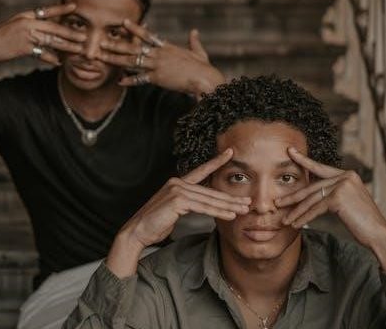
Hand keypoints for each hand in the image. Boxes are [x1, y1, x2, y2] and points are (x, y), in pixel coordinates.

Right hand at [0, 3, 85, 65]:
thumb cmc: (3, 38)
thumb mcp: (18, 27)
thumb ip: (34, 29)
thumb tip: (50, 34)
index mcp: (27, 16)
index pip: (47, 11)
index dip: (62, 9)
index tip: (75, 6)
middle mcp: (28, 23)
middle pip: (54, 28)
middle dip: (71, 32)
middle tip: (84, 36)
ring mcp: (26, 35)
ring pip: (52, 41)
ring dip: (67, 46)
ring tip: (79, 49)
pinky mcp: (23, 48)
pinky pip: (42, 53)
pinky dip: (51, 58)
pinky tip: (59, 62)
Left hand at [98, 19, 224, 96]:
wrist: (204, 78)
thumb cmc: (203, 68)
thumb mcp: (199, 52)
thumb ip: (194, 42)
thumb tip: (195, 31)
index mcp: (168, 47)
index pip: (148, 36)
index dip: (135, 28)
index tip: (123, 22)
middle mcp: (159, 54)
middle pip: (134, 47)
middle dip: (117, 44)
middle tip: (102, 42)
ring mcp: (157, 65)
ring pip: (132, 60)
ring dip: (116, 58)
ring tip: (102, 56)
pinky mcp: (158, 78)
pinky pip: (140, 78)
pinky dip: (130, 80)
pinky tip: (119, 81)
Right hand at [121, 148, 250, 250]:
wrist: (138, 231)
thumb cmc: (155, 223)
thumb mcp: (175, 210)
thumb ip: (189, 204)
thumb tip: (205, 206)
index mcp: (177, 183)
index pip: (201, 171)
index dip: (216, 161)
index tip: (230, 152)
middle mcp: (177, 183)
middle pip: (210, 191)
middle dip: (230, 197)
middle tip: (247, 201)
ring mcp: (177, 190)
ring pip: (209, 199)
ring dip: (228, 205)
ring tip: (243, 209)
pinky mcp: (177, 200)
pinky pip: (203, 207)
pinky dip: (218, 211)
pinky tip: (230, 215)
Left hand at [276, 147, 385, 275]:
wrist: (379, 234)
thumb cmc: (362, 221)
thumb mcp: (347, 201)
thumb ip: (332, 192)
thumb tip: (312, 192)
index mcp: (347, 174)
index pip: (320, 168)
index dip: (303, 160)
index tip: (290, 151)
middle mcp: (345, 176)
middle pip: (312, 187)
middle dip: (293, 197)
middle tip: (277, 202)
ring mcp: (342, 185)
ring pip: (312, 199)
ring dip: (296, 211)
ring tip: (284, 219)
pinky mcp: (339, 197)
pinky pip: (315, 208)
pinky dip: (304, 217)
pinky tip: (296, 224)